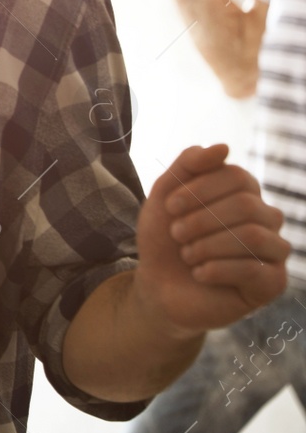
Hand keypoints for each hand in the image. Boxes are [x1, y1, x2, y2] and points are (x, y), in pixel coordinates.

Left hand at [134, 144, 288, 337]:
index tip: (169, 206)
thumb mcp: (166, 194)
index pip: (237, 176)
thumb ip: (189, 165)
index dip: (199, 189)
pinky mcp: (272, 283)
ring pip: (254, 235)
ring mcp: (273, 251)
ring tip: (187, 255)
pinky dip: (216, 270)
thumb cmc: (165, 238)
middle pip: (246, 205)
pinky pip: (255, 269)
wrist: (158, 286)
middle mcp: (266, 219)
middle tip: (176, 234)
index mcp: (245, 193)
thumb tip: (224, 146)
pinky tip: (199, 273)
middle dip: (201, 219)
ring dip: (208, 245)